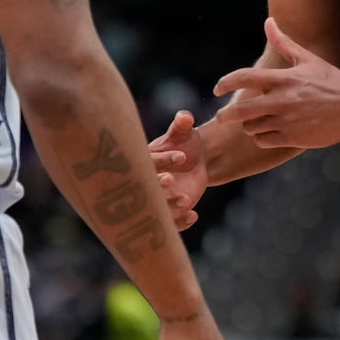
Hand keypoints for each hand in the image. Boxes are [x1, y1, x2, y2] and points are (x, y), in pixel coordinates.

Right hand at [150, 110, 207, 230]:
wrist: (193, 163)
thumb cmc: (183, 144)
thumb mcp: (183, 134)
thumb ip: (182, 125)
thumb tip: (185, 116)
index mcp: (145, 160)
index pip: (150, 161)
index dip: (164, 160)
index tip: (182, 156)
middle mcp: (146, 182)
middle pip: (146, 186)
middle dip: (157, 184)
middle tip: (171, 180)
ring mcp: (156, 199)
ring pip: (157, 208)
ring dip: (168, 206)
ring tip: (186, 200)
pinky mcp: (167, 213)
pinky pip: (170, 223)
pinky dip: (180, 223)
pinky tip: (194, 215)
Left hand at [213, 17, 339, 149]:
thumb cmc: (332, 80)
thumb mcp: (307, 59)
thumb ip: (283, 43)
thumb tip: (268, 21)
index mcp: (284, 79)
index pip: (244, 78)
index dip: (225, 82)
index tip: (217, 88)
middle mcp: (282, 101)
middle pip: (240, 110)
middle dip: (225, 114)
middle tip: (221, 116)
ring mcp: (287, 121)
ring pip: (251, 128)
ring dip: (248, 125)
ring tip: (253, 121)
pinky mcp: (293, 138)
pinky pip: (264, 141)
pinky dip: (261, 137)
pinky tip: (266, 131)